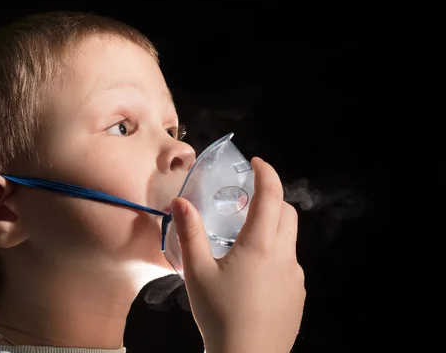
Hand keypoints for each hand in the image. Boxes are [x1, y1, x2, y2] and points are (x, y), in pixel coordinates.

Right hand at [171, 157, 305, 352]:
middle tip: (248, 200)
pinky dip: (275, 254)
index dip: (267, 173)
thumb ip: (189, 233)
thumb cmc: (219, 315)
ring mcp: (295, 277)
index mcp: (261, 245)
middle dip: (272, 198)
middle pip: (288, 213)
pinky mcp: (297, 295)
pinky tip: (253, 275)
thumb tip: (180, 202)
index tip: (257, 162)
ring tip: (244, 241)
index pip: (272, 195)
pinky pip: (289, 263)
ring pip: (289, 239)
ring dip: (273, 228)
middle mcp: (285, 256)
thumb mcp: (197, 272)